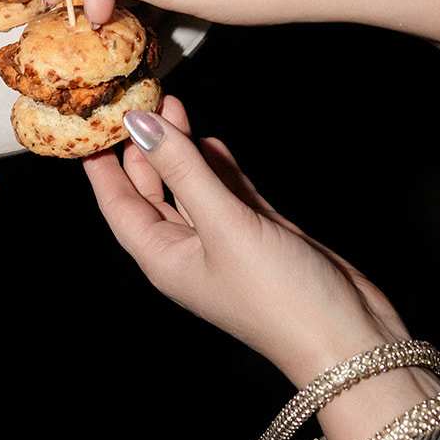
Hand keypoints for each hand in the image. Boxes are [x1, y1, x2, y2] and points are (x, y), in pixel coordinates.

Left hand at [84, 97, 407, 386]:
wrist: (349, 337)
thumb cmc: (280, 297)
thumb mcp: (224, 225)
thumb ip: (182, 172)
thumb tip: (141, 125)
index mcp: (164, 258)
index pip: (118, 205)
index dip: (102, 166)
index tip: (91, 126)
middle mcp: (188, 252)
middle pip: (151, 191)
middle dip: (145, 148)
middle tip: (140, 102)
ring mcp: (225, 243)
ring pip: (191, 187)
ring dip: (181, 150)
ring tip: (173, 106)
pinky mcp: (259, 235)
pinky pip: (227, 194)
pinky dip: (217, 168)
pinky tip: (209, 141)